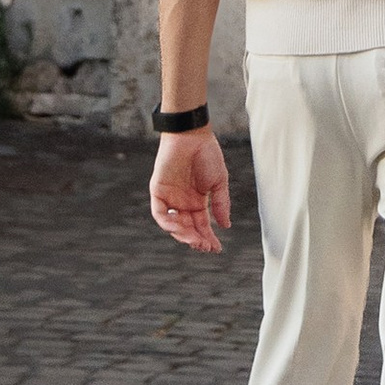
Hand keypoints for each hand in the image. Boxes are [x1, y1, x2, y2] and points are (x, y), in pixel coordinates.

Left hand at [149, 128, 230, 253]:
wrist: (192, 135)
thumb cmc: (207, 155)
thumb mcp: (219, 182)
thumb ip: (220, 204)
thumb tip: (226, 225)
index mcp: (198, 201)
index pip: (202, 225)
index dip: (208, 238)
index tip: (216, 248)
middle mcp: (183, 202)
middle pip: (187, 229)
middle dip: (196, 239)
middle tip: (205, 246)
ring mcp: (170, 198)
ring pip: (173, 225)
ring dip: (183, 235)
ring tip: (195, 239)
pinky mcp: (158, 191)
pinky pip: (160, 213)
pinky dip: (168, 223)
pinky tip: (179, 227)